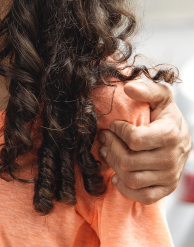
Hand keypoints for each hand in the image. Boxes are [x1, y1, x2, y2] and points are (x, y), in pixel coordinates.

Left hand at [98, 80, 191, 203]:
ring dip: (114, 165)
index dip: (118, 131)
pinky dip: (126, 189)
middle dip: (111, 147)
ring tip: (108, 152)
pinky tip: (118, 176)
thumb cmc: (165, 115)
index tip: (114, 125)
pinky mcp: (166, 189)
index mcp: (169, 135)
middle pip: (128, 161)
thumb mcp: (160, 96)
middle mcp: (170, 158)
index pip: (134, 139)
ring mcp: (169, 176)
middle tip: (104, 138)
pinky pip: (143, 197)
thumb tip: (128, 88)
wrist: (182, 136)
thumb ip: (146, 89)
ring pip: (132, 179)